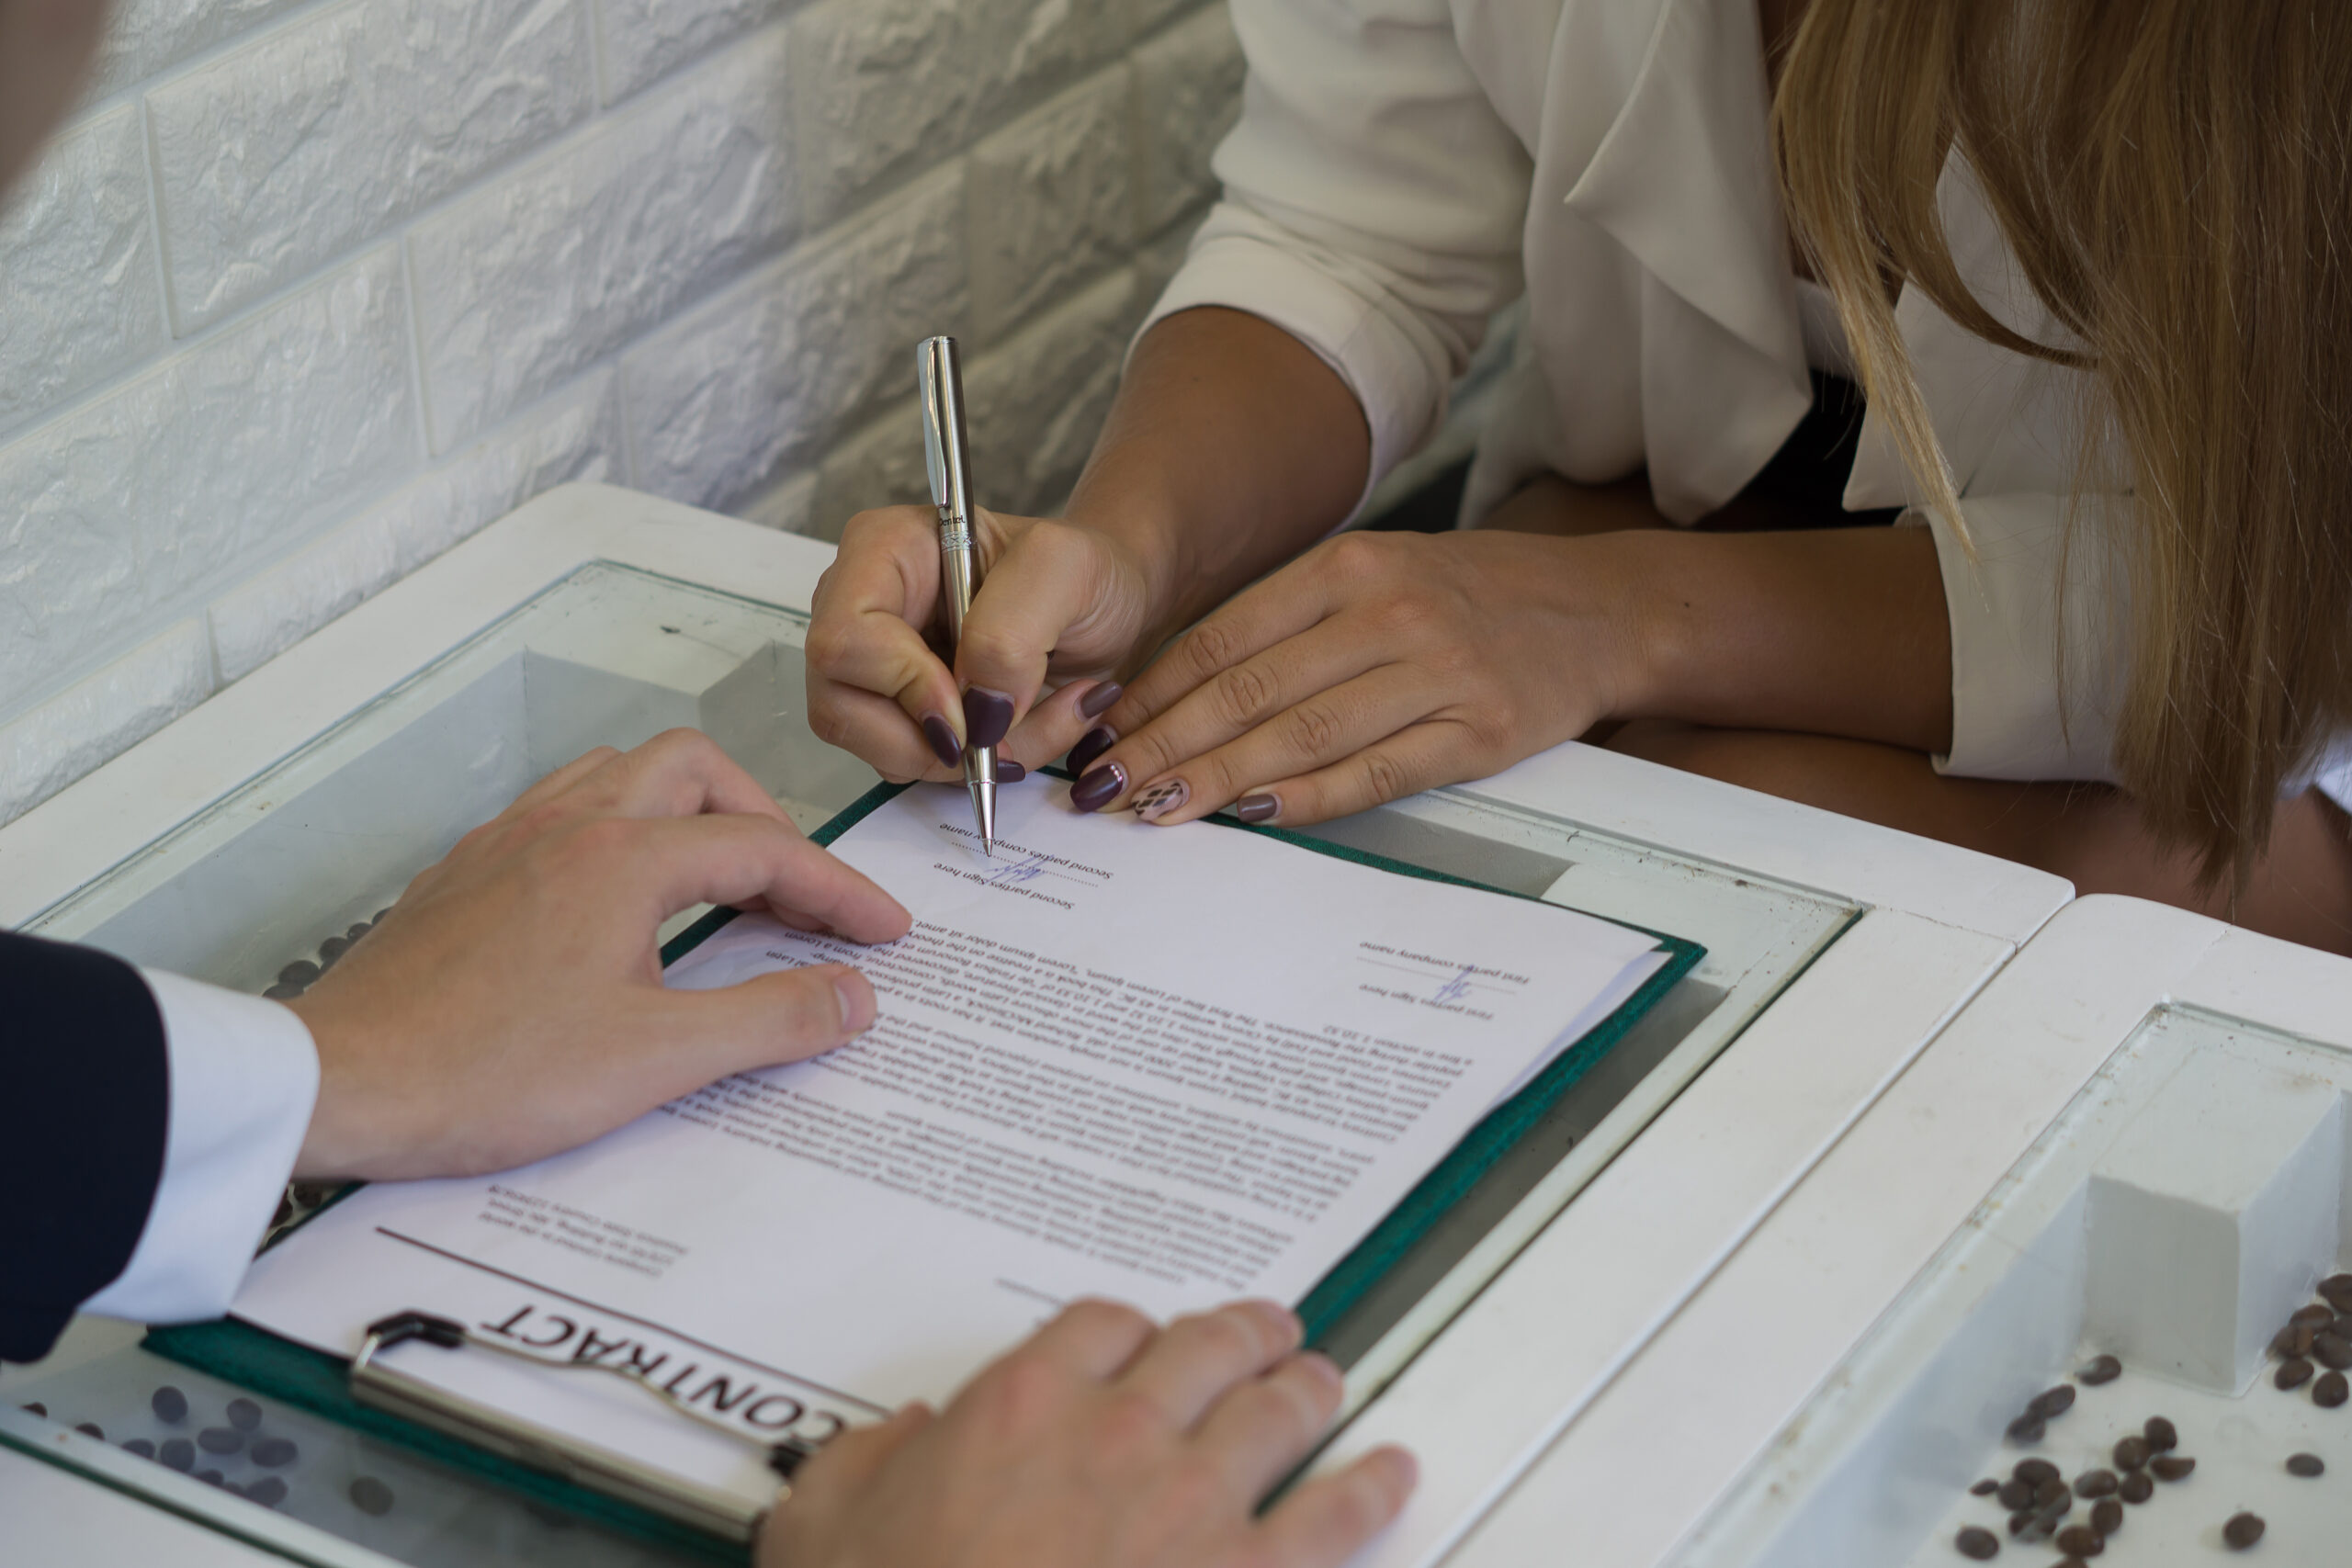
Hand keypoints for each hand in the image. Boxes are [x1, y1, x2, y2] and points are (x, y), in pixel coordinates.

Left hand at [285, 730, 911, 1180]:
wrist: (339, 1083)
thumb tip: (852, 995)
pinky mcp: (465, 875)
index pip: (764, 847)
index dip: (838, 889)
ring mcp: (506, 843)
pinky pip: (562, 811)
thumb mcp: (653, 1060)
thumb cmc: (484, 1074)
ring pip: (620, 775)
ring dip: (688, 812)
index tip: (883, 933)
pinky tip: (621, 902)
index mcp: (621, 858)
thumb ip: (768, 1020)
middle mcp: (566, 825)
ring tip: (720, 884)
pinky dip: (621, 831)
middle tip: (798, 893)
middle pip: (693, 770)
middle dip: (764, 819)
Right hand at [761, 1299, 1414, 1567]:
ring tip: (1322, 1379)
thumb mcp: (823, 1521)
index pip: (1099, 1324)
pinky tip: (1391, 1475)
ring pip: (1276, 1411)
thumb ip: (864, 1463)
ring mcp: (1192, 1504)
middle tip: (1261, 1329)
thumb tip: (895, 1444)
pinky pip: (1333, 1518)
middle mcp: (1119, 1434)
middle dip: (1239, 1333)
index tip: (1133, 1339)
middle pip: (1204, 1347)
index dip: (1125, 1328)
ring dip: (1306, 1388)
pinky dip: (1371, 1488)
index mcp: (1023, 1405)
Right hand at [804, 504, 1163, 785]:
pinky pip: (911, 763)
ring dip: (966, 760)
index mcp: (885, 549)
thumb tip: (972, 710)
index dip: (900, 686)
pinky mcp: (899, 710)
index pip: (843, 637)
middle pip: (838, 706)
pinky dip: (974, 767)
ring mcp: (874, 664)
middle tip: (1004, 734)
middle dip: (930, 742)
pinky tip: (1020, 730)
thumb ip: (1011, 631)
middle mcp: (863, 605)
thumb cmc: (1088, 574)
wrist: (1111, 609)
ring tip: (1035, 721)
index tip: (972, 709)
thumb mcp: (1069, 571)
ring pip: (875, 748)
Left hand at [1063, 529, 1653, 826]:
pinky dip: (1309, 797)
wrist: (1599, 610)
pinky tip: (1255, 813)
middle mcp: (1386, 612)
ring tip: (1157, 809)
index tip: (1098, 735)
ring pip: (1301, 733)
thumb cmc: (1469, 598)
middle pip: (1249, 689)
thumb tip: (1180, 691)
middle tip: (1104, 787)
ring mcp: (1435, 672)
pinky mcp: (1477, 731)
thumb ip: (1291, 624)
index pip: (1224, 637)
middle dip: (1164, 744)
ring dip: (1218, 778)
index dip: (1152, 693)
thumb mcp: (1377, 576)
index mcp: (1348, 567)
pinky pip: (1375, 772)